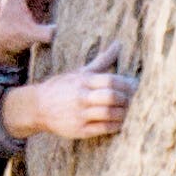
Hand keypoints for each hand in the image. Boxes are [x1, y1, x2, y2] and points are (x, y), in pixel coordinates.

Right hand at [4, 63, 130, 148]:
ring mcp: (80, 114)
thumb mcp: (80, 72)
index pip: (110, 80)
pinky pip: (102, 128)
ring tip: (130, 112)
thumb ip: (101, 61)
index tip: (135, 86)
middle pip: (111, 97)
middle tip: (137, 101)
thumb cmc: (63, 87)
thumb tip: (118, 45)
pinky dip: (115, 126)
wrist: (38, 106)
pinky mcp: (79, 130)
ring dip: (123, 114)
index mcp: (83, 80)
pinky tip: (120, 123)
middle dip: (127, 99)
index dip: (126, 84)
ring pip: (109, 114)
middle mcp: (82, 96)